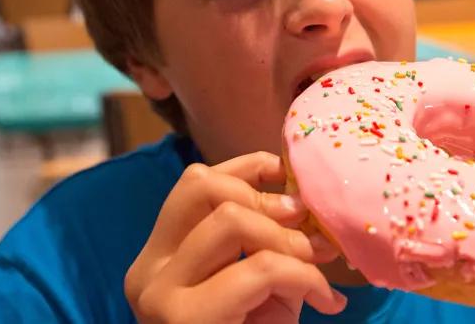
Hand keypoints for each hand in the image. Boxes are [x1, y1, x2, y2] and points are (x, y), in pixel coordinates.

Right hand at [124, 152, 345, 322]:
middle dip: (270, 202)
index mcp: (160, 254)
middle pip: (205, 185)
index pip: (195, 180)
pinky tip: (327, 303)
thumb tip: (304, 199)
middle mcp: (148, 269)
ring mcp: (158, 294)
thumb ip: (267, 239)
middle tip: (310, 234)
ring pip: (231, 218)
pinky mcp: (182, 320)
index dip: (250, 166)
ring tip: (319, 271)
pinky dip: (306, 278)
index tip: (293, 179)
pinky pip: (259, 269)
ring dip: (290, 241)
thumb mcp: (257, 283)